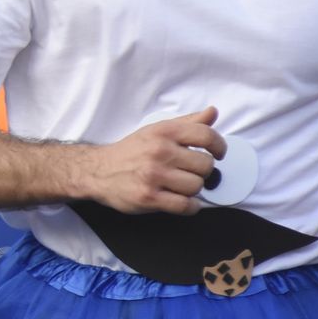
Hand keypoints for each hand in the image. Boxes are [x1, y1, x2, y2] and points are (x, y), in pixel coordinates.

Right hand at [83, 107, 225, 215]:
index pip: (206, 135)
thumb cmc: (131, 151)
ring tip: (179, 185)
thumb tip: (213, 112)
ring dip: (192, 189)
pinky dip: (189, 206)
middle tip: (188, 172)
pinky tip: (179, 200)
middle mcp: (159, 151)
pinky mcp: (149, 197)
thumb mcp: (156, 130)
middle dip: (201, 171)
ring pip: (197, 186)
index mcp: (163, 132)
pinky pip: (186, 206)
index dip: (220, 146)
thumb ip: (187, 122)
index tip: (218, 153)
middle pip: (206, 165)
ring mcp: (154, 175)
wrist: (98, 170)